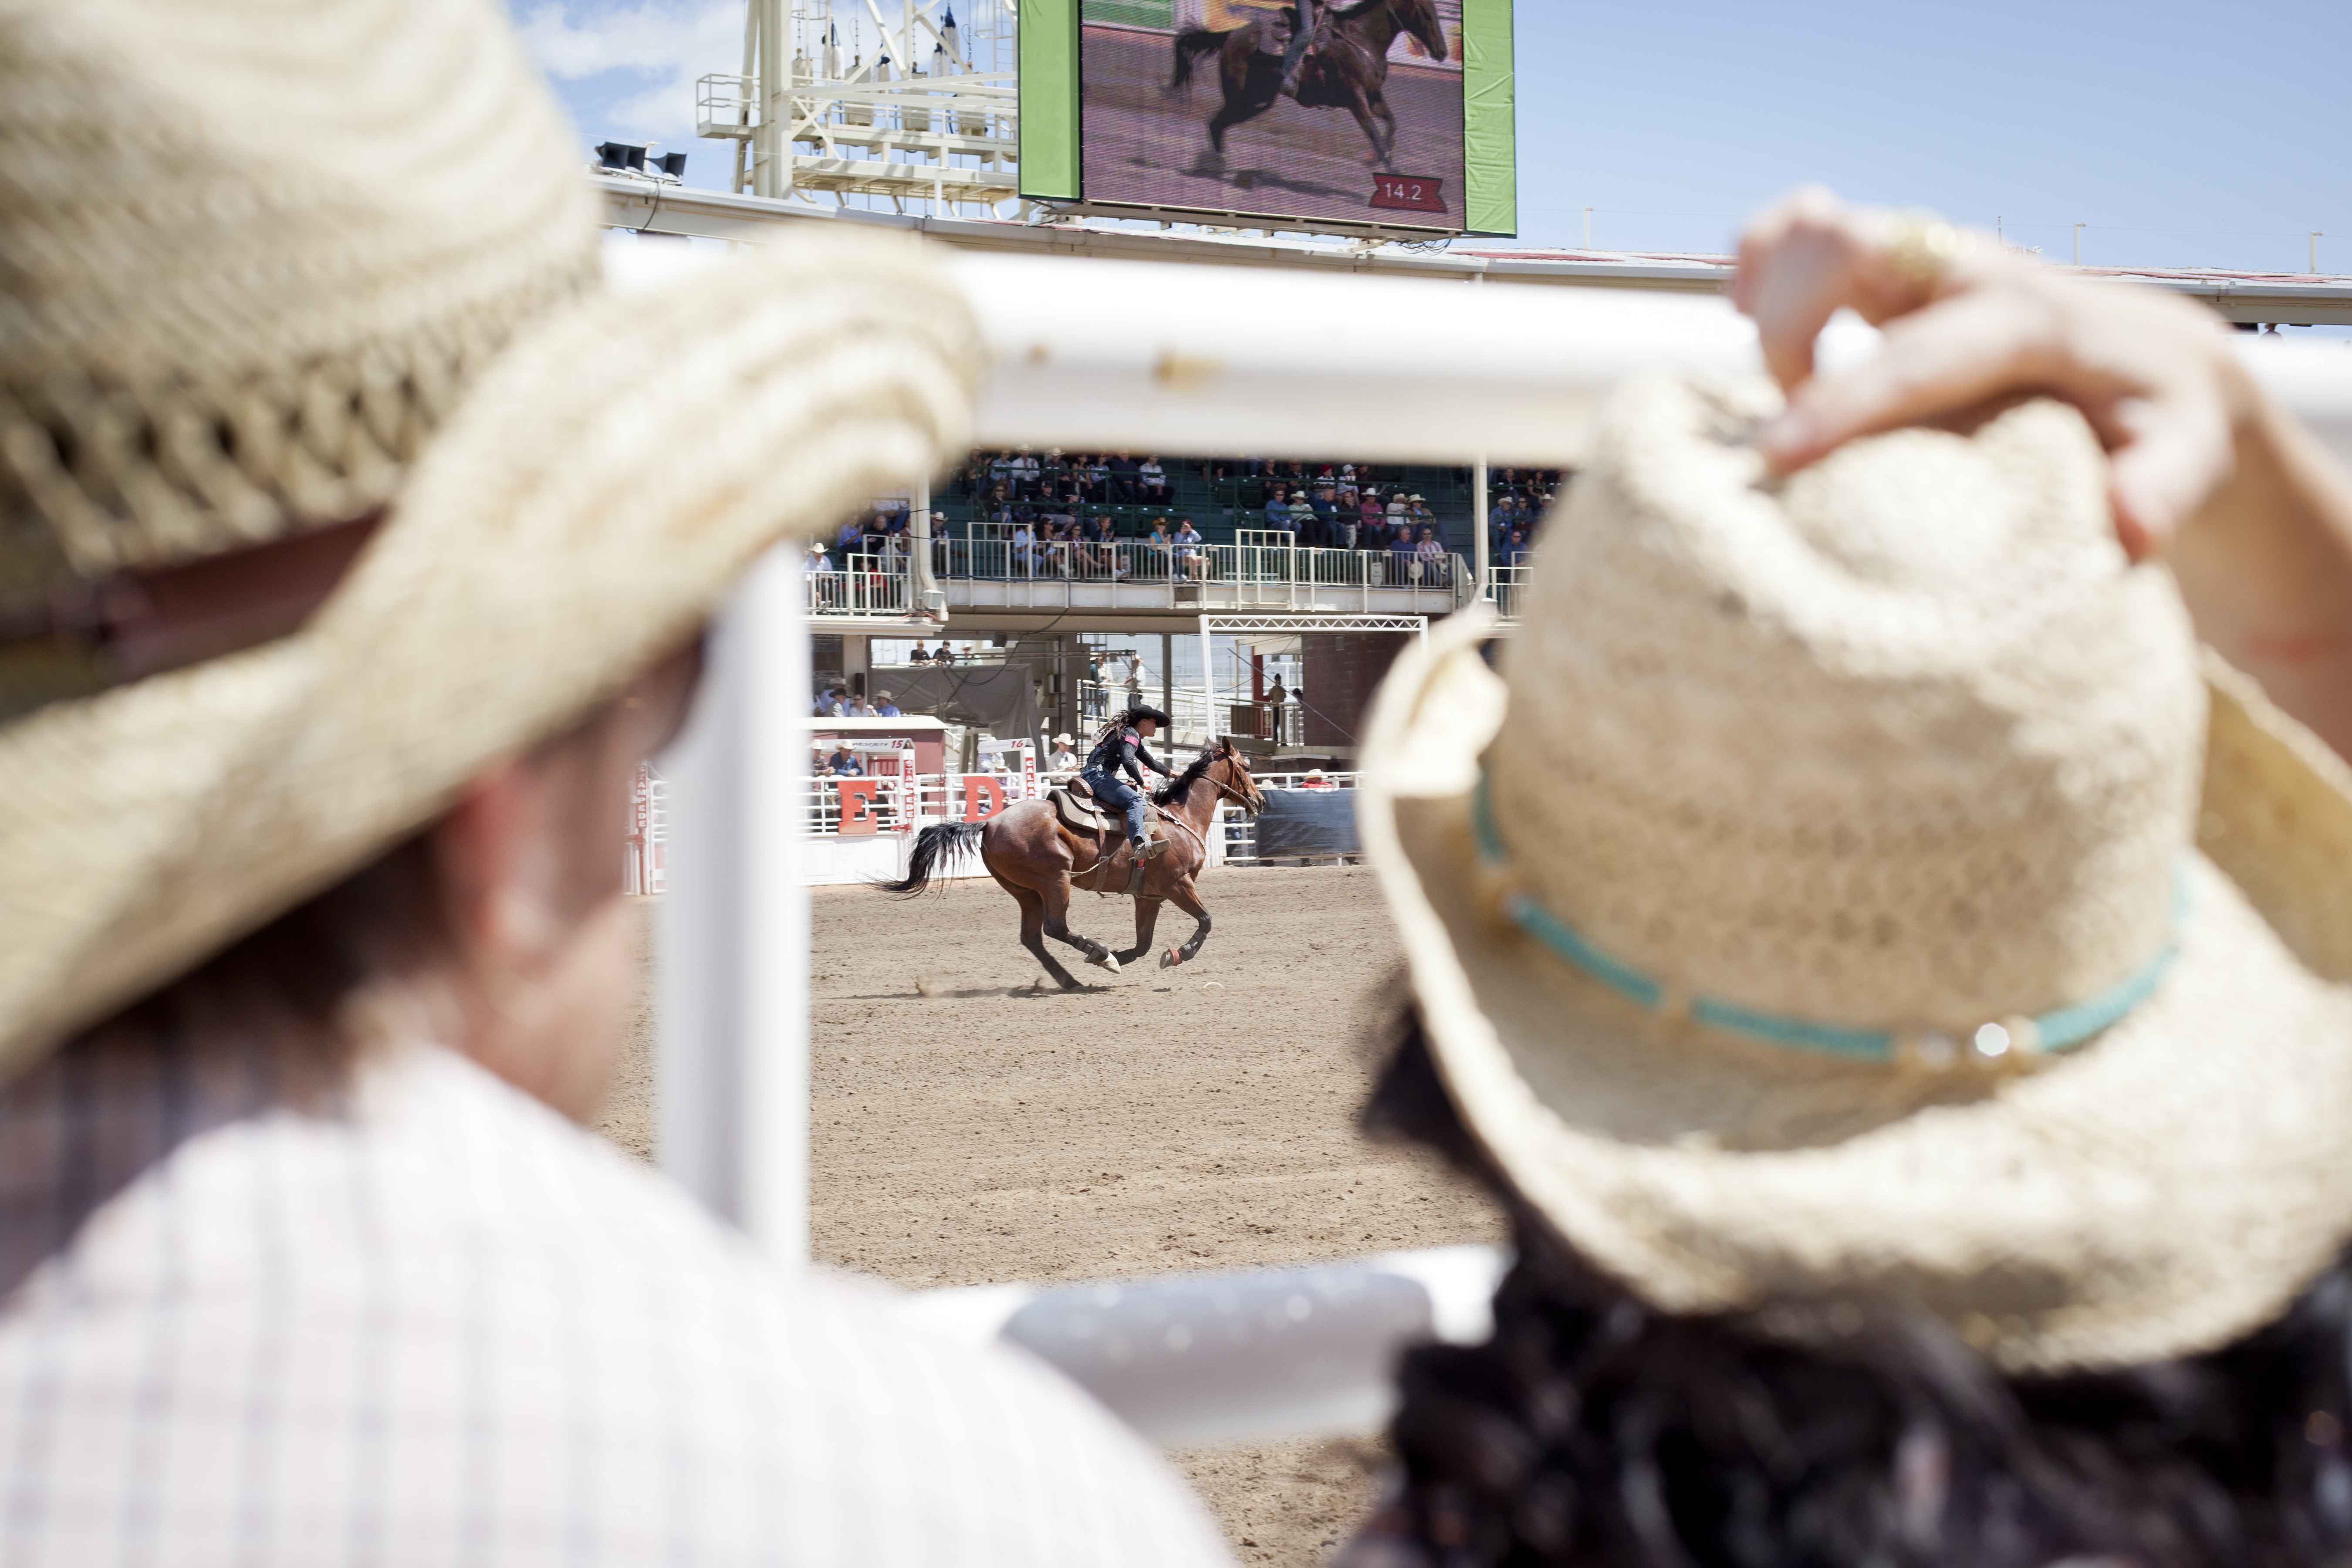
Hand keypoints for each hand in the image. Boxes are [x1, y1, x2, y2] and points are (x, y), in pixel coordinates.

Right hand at [1735, 186, 2248, 560]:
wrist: (2156, 356)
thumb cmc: (2159, 420)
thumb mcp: (2184, 458)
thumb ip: (2162, 492)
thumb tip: (2127, 531)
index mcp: (2032, 318)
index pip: (1920, 350)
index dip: (1842, 400)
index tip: (1777, 456)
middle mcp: (1972, 270)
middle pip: (1843, 245)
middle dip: (1789, 331)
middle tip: (1796, 426)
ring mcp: (1927, 259)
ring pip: (1813, 223)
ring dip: (1770, 294)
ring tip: (1781, 379)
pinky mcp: (1894, 265)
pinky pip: (1801, 226)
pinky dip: (1760, 264)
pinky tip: (1756, 319)